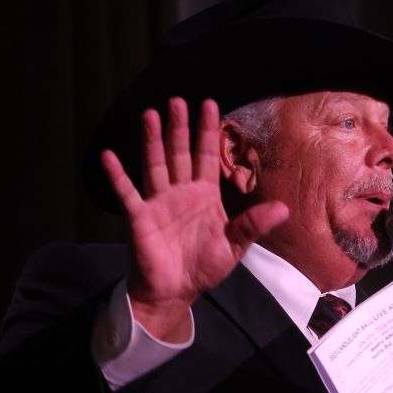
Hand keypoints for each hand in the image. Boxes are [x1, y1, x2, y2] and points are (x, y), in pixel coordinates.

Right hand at [100, 97, 288, 340]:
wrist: (176, 292)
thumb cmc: (204, 268)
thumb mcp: (235, 246)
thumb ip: (254, 224)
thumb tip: (283, 209)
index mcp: (204, 195)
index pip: (206, 156)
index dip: (208, 131)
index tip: (209, 104)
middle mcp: (180, 192)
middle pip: (179, 153)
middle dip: (179, 127)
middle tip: (177, 100)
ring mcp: (158, 202)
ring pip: (155, 164)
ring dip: (152, 141)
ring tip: (150, 114)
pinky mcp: (140, 217)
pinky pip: (127, 193)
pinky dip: (117, 176)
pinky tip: (108, 156)